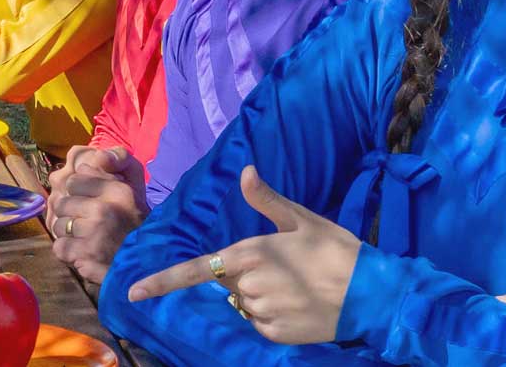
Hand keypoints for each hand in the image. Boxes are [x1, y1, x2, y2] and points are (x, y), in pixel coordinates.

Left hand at [46, 146, 148, 285]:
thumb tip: (81, 165)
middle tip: (84, 224)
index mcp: (116, 191)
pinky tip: (82, 252)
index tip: (85, 203)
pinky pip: (60, 247)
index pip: (74, 181)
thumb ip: (106, 175)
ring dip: (68, 234)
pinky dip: (68, 252)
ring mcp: (94, 232)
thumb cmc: (137, 227)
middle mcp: (104, 209)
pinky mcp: (86, 254)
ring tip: (84, 239)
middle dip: (70, 214)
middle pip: (62, 203)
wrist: (151, 264)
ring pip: (58, 225)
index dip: (76, 193)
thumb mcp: (131, 194)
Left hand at [128, 166, 358, 344]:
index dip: (161, 282)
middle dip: (247, 275)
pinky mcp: (276, 333)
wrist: (373, 293)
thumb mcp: (302, 219)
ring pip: (245, 304)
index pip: (195, 270)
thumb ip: (266, 200)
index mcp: (249, 253)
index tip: (132, 293)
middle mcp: (249, 284)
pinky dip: (272, 317)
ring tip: (296, 286)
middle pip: (229, 284)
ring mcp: (262, 312)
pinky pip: (259, 324)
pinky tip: (298, 306)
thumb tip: (244, 171)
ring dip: (261, 297)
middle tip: (286, 268)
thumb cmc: (336, 250)